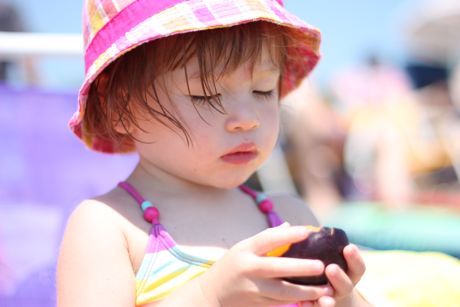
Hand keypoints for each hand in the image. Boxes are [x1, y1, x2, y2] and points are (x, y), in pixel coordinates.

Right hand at [198, 223, 333, 306]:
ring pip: (283, 292)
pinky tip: (316, 299)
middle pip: (276, 268)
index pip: (267, 239)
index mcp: (245, 250)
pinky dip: (300, 301)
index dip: (287, 235)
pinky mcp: (259, 304)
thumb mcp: (243, 247)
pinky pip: (283, 303)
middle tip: (321, 265)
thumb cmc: (233, 265)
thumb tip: (290, 226)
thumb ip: (266, 238)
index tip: (307, 231)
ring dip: (307, 291)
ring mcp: (253, 289)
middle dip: (300, 268)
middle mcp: (248, 269)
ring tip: (327, 289)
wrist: (213, 295)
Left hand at [299, 244, 365, 306]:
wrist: (323, 294)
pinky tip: (304, 304)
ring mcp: (333, 299)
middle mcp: (344, 287)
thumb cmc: (319, 266)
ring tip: (321, 294)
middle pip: (347, 285)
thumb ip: (312, 243)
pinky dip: (311, 306)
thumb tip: (286, 225)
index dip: (355, 258)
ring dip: (327, 296)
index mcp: (348, 272)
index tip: (348, 247)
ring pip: (332, 300)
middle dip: (340, 277)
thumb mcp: (322, 255)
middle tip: (331, 268)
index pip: (358, 267)